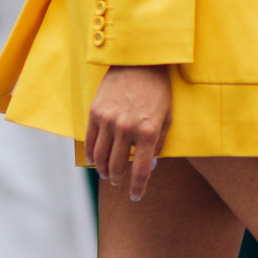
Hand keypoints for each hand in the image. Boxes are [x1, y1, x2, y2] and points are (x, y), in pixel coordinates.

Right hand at [85, 65, 171, 200]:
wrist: (139, 60)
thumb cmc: (158, 90)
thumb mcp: (166, 117)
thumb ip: (158, 144)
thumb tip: (149, 166)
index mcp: (148, 131)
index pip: (141, 171)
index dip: (137, 188)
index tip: (135, 197)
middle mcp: (127, 128)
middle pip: (118, 167)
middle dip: (119, 180)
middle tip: (119, 183)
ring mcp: (109, 120)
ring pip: (101, 158)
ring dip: (104, 171)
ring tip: (108, 174)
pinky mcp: (95, 112)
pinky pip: (90, 142)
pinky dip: (92, 155)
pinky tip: (96, 160)